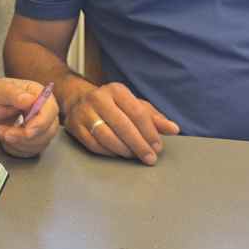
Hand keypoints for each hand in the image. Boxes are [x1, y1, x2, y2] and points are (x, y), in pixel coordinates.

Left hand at [0, 77, 59, 157]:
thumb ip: (14, 94)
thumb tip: (29, 99)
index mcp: (39, 94)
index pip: (50, 111)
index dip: (41, 123)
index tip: (27, 131)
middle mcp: (43, 110)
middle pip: (49, 130)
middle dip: (26, 137)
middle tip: (6, 133)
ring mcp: (40, 125)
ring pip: (41, 143)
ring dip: (19, 143)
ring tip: (2, 131)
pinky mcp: (34, 138)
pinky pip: (32, 151)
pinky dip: (17, 149)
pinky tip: (6, 138)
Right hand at [63, 79, 178, 165]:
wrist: (77, 98)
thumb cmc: (112, 104)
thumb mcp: (134, 105)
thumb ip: (154, 117)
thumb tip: (174, 129)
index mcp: (116, 90)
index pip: (137, 113)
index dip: (149, 132)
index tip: (158, 147)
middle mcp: (98, 99)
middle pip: (122, 126)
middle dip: (139, 145)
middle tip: (150, 158)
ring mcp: (84, 113)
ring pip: (106, 136)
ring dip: (124, 150)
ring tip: (135, 156)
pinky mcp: (75, 127)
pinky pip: (94, 145)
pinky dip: (109, 152)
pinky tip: (119, 154)